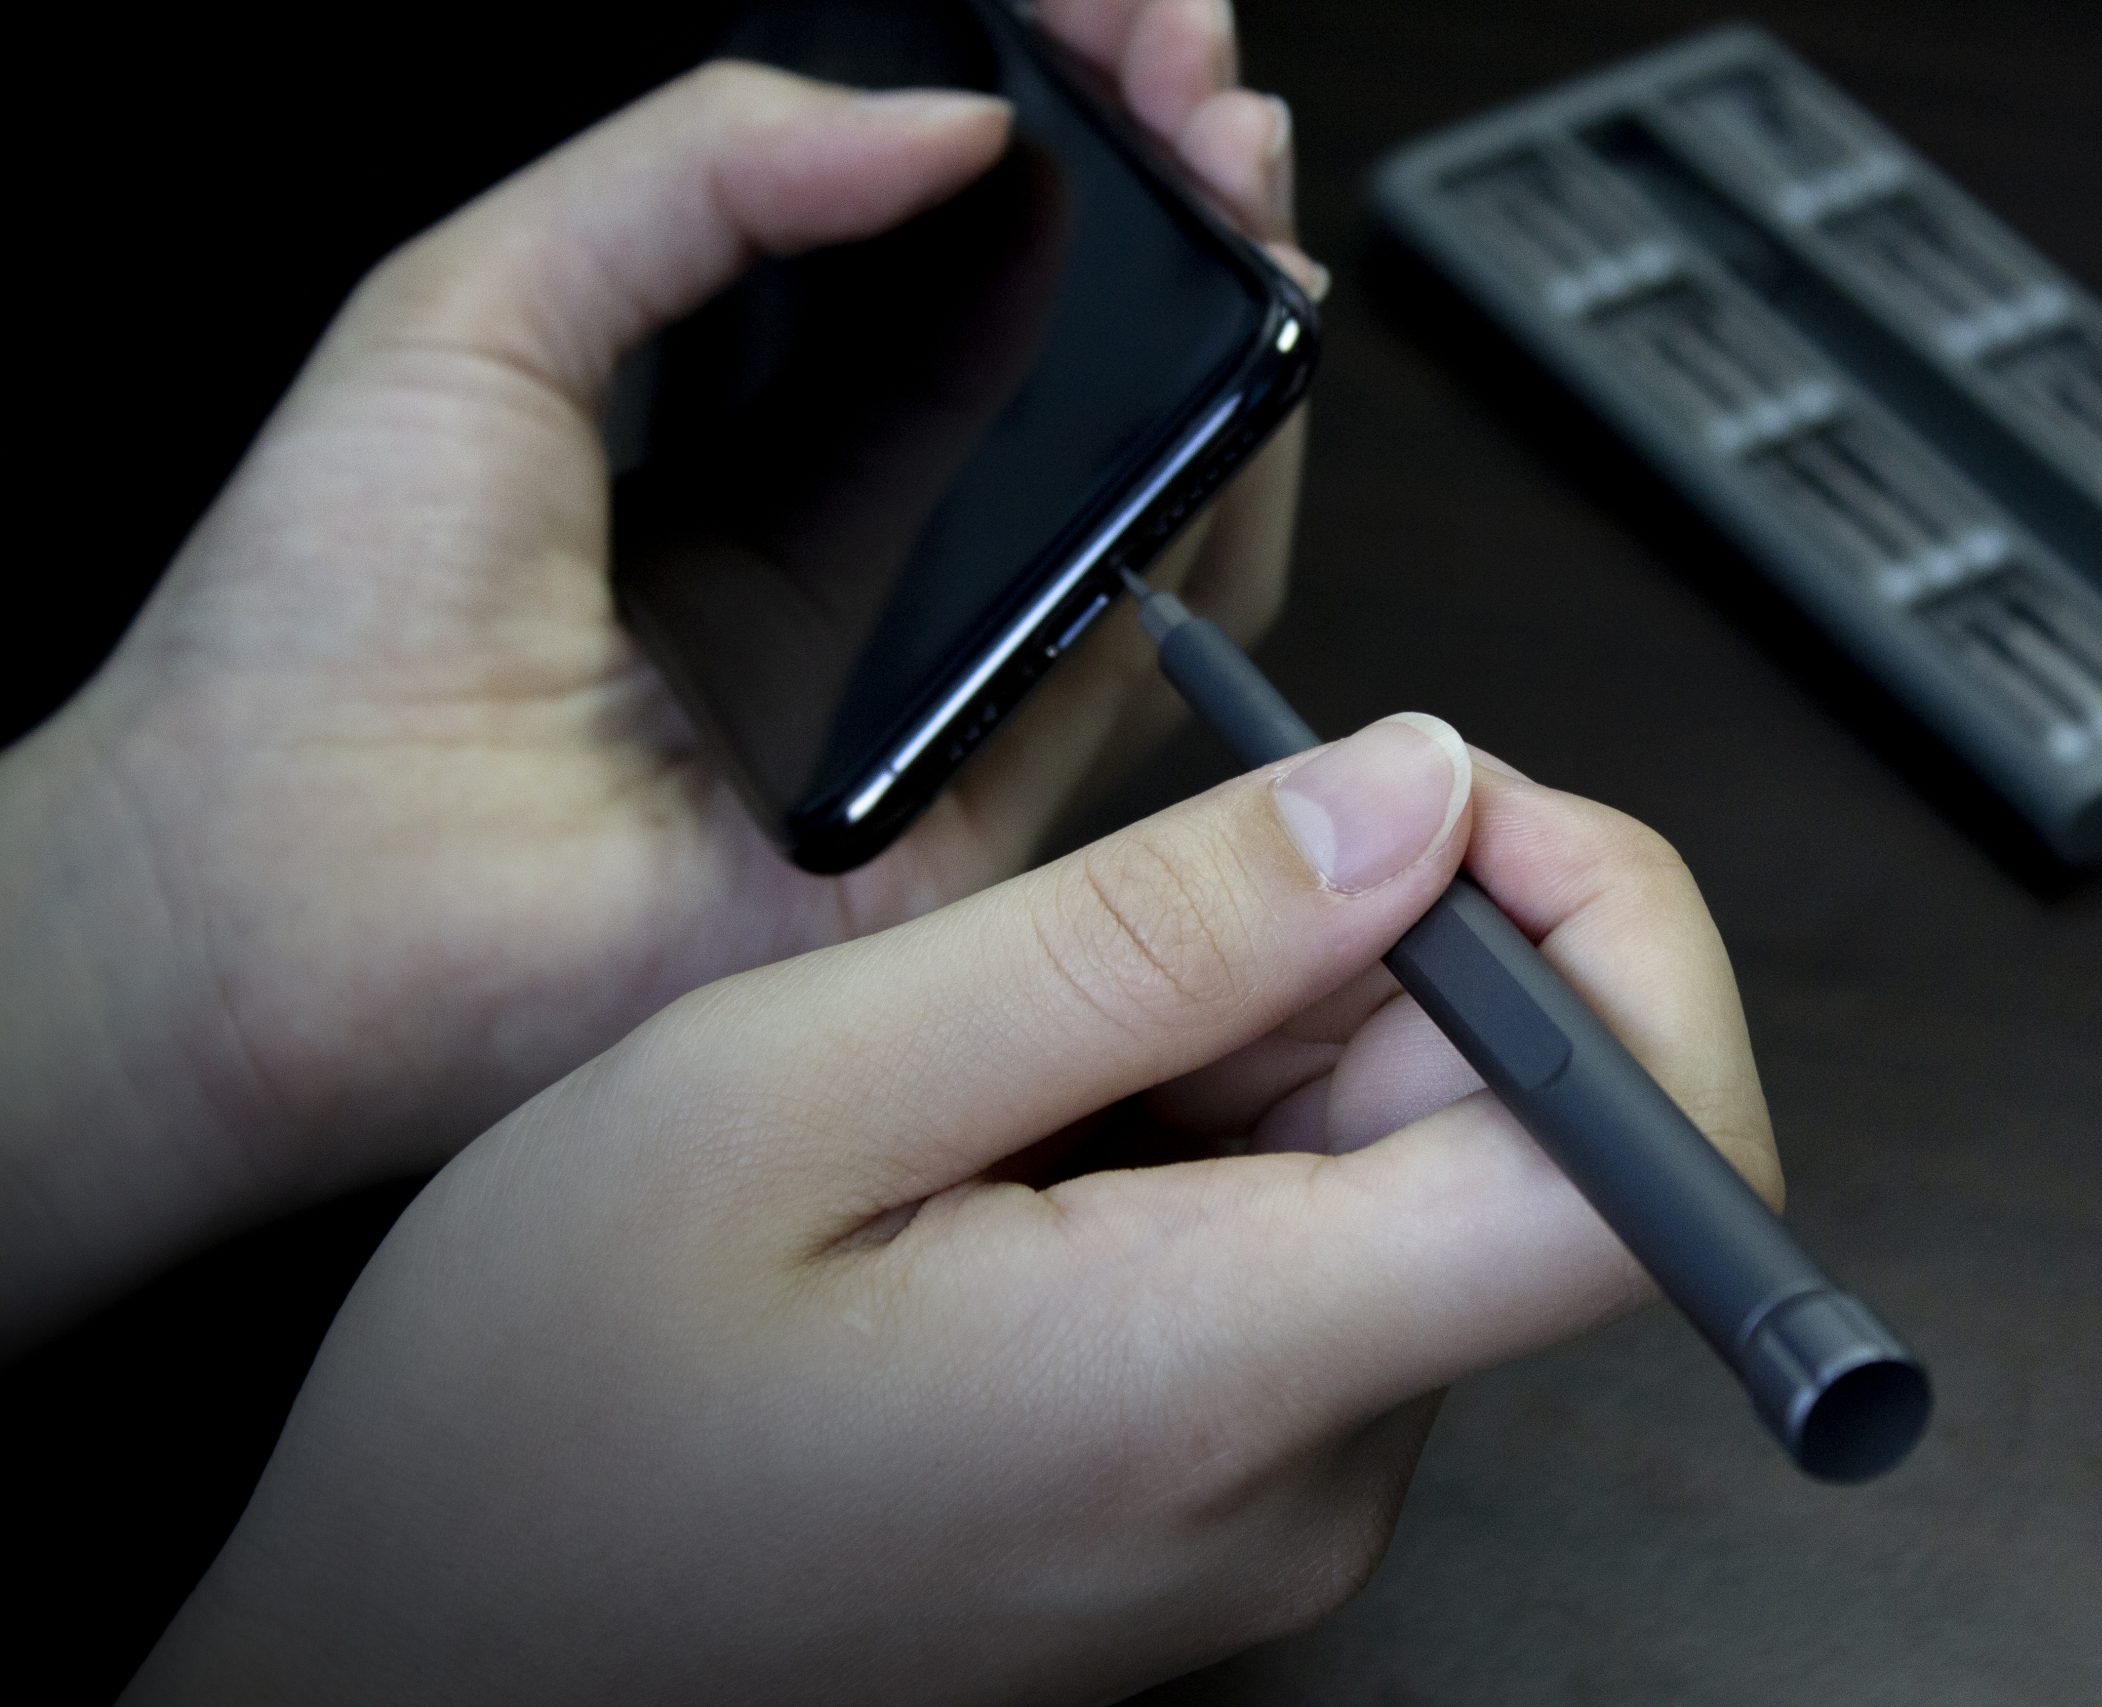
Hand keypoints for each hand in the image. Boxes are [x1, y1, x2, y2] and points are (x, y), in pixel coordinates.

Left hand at [0, 0, 1312, 1343]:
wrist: (278, 900)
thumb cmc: (317, 634)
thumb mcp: (473, 309)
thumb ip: (692, 172)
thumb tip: (943, 115)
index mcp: (758, 440)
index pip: (956, 270)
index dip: (1047, 137)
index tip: (1099, 25)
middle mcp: (872, 556)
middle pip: (1081, 370)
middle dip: (1165, 193)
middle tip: (1190, 65)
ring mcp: (936, 680)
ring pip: (1148, 498)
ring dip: (1229, 324)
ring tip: (1233, 173)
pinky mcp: (981, 810)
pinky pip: (1138, 659)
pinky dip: (1215, 513)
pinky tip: (1239, 372)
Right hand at [129, 718, 1776, 1705]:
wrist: (435, 1655)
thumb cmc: (544, 1416)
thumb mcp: (796, 1092)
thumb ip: (1147, 938)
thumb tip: (1415, 797)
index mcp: (1223, 1381)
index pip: (1649, 1179)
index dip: (1619, 940)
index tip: (1448, 807)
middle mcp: (1307, 1473)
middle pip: (1522, 1133)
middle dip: (1363, 952)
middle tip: (1105, 933)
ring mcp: (1275, 1492)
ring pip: (1405, 1168)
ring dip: (1256, 1042)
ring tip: (1008, 1068)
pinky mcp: (1223, 1478)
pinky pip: (1308, 1244)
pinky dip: (1201, 1130)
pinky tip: (1012, 1146)